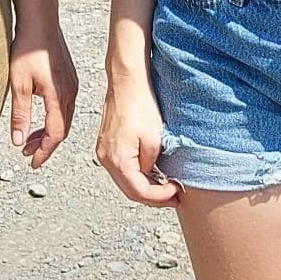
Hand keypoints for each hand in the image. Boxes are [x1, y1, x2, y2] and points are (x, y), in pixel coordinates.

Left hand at [7, 15, 79, 167]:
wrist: (40, 21)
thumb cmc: (28, 49)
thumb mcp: (18, 84)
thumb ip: (20, 115)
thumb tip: (19, 142)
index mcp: (59, 97)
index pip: (55, 135)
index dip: (43, 152)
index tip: (32, 162)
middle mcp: (70, 93)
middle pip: (62, 129)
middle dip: (45, 145)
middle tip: (28, 154)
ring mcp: (72, 85)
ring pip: (64, 118)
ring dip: (49, 132)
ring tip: (30, 139)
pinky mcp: (69, 78)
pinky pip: (65, 107)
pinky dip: (54, 118)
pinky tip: (41, 118)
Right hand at [95, 69, 180, 206]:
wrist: (127, 82)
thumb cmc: (140, 105)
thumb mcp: (155, 139)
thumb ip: (152, 164)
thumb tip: (151, 173)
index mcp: (117, 160)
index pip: (139, 192)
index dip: (160, 197)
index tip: (176, 192)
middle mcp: (106, 159)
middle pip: (130, 191)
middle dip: (154, 197)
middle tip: (174, 196)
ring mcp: (104, 152)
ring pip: (125, 181)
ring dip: (145, 186)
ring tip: (165, 185)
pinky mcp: (107, 145)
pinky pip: (122, 169)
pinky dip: (137, 174)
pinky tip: (152, 172)